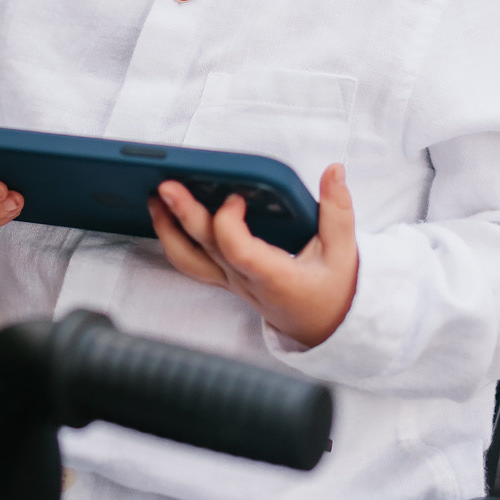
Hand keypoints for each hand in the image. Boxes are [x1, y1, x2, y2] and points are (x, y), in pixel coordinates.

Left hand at [148, 165, 358, 348]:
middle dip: (182, 216)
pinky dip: (175, 238)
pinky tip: (166, 215)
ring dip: (167, 230)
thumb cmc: (332, 293)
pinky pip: (191, 262)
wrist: (323, 328)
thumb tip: (334, 171)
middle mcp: (244, 280)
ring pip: (188, 261)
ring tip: (155, 198)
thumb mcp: (344, 252)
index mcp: (273, 276)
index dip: (229, 222)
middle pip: (204, 250)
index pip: (237, 251)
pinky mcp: (225, 277)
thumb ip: (338, 209)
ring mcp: (230, 281)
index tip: (236, 196)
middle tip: (167, 185)